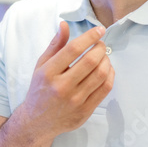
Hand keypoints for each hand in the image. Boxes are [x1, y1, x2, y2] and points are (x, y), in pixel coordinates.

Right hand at [19, 22, 114, 137]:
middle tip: (101, 44)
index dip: (89, 37)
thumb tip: (65, 24)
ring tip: (104, 56)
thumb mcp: (41, 65)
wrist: (37, 122)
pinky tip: (107, 69)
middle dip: (101, 48)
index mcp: (48, 73)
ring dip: (107, 61)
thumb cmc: (40, 89)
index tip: (99, 30)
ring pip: (100, 75)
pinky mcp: (85, 111)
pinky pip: (105, 89)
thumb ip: (55, 45)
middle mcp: (61, 87)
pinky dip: (110, 75)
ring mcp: (74, 101)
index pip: (73, 49)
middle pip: (90, 61)